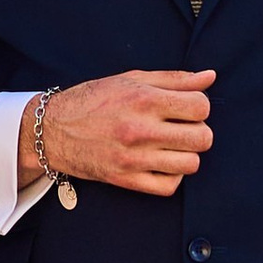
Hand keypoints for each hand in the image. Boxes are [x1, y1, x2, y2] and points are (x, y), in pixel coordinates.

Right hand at [29, 71, 214, 197]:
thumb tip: (209, 77)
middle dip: (198, 131)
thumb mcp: (131, 79)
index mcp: (143, 99)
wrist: (52, 130)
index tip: (187, 108)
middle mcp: (140, 129)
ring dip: (187, 155)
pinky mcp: (126, 180)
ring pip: (190, 164)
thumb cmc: (93, 100)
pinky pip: (169, 186)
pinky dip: (173, 176)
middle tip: (182, 128)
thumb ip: (173, 79)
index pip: (200, 107)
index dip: (200, 106)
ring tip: (173, 147)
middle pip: (202, 138)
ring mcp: (134, 158)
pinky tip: (163, 163)